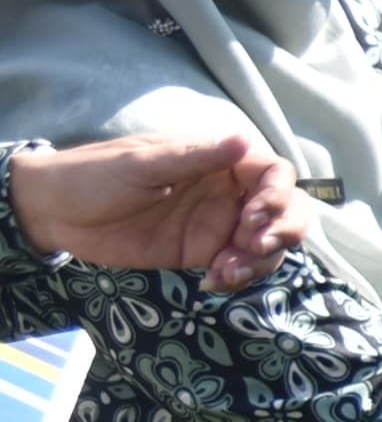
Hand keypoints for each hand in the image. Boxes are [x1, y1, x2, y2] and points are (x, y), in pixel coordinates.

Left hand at [10, 131, 317, 290]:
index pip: (275, 174)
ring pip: (269, 243)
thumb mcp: (143, 163)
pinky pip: (239, 266)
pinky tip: (212, 281)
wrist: (55, 212)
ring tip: (226, 273)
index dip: (277, 196)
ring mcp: (219, 223)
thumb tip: (244, 140)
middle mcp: (228, 191)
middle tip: (253, 249)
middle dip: (283, 231)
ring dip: (261, 261)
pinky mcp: (204, 251)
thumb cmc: (95, 175)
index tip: (252, 219)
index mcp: (219, 161)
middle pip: (286, 209)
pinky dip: (237, 277)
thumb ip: (196, 157)